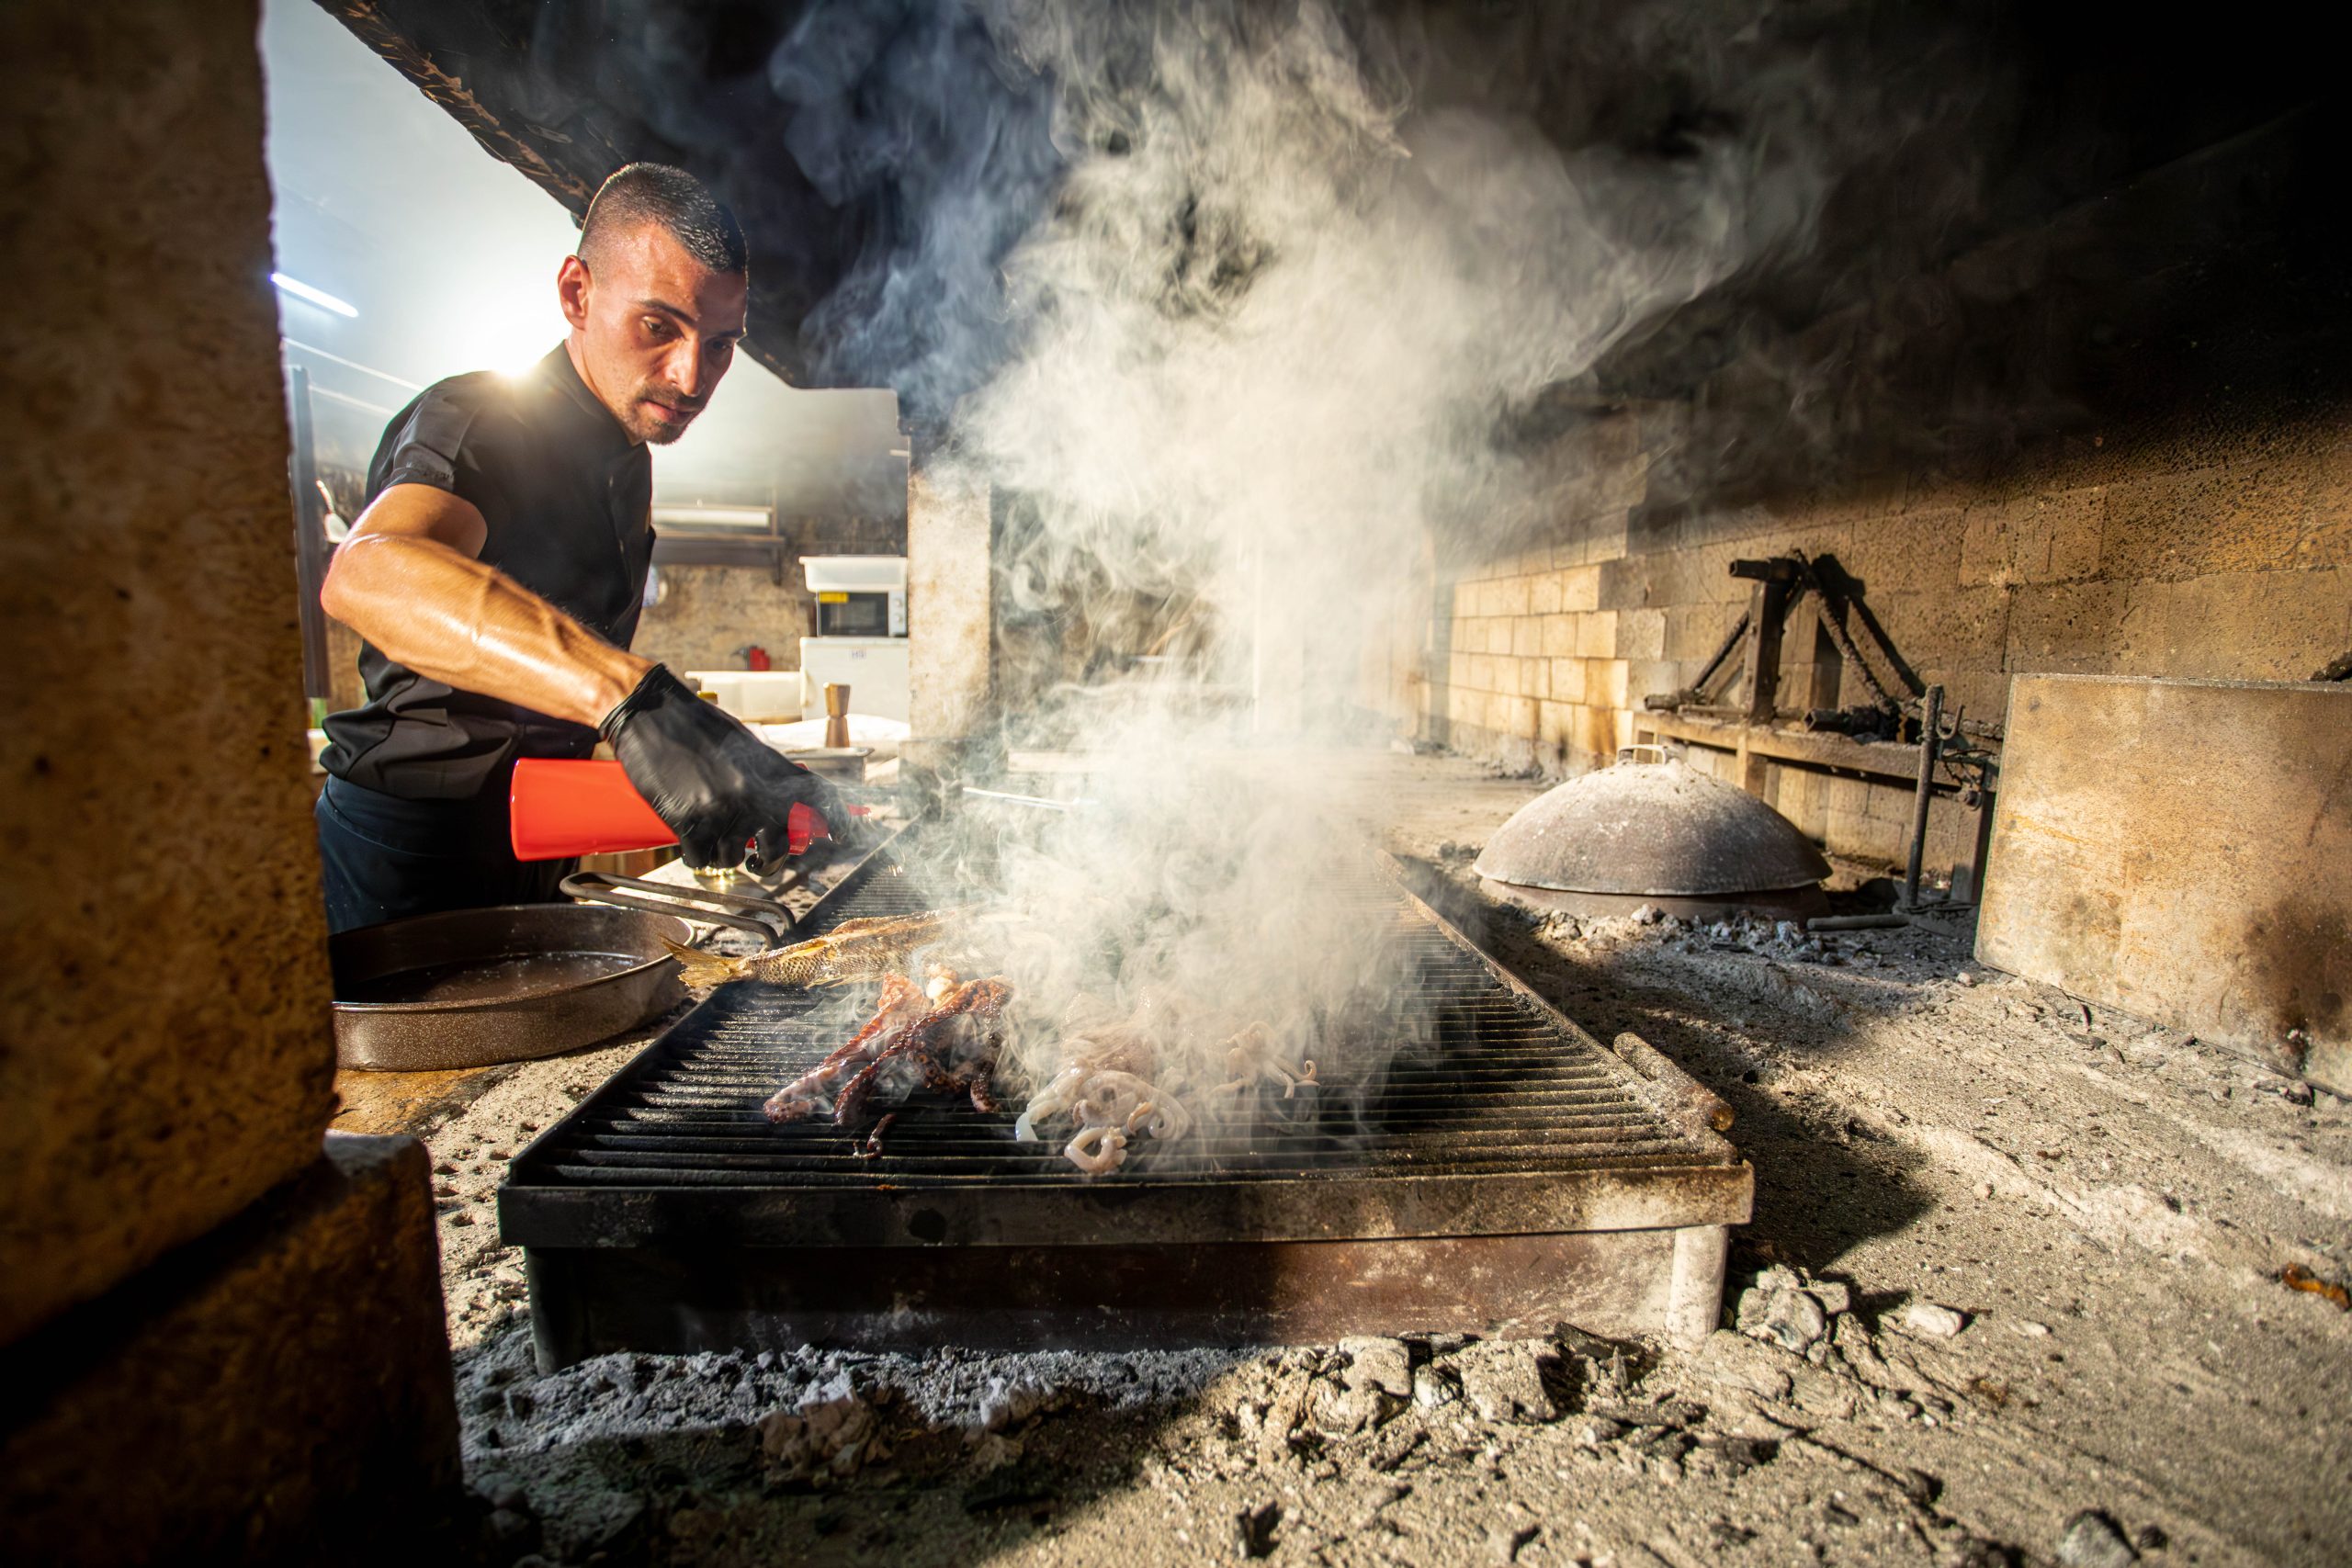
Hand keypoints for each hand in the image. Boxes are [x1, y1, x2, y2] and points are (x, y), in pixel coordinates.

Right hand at [601, 665, 846, 868]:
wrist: (652, 712)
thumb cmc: (699, 728)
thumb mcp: (747, 745)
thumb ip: (774, 774)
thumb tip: (803, 799)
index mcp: (771, 771)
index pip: (822, 801)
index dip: (840, 823)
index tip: (845, 838)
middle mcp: (752, 793)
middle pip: (778, 849)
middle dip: (769, 859)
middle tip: (758, 856)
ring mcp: (721, 810)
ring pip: (734, 859)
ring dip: (723, 852)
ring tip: (711, 829)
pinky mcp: (688, 822)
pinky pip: (701, 861)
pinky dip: (696, 854)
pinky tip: (692, 836)